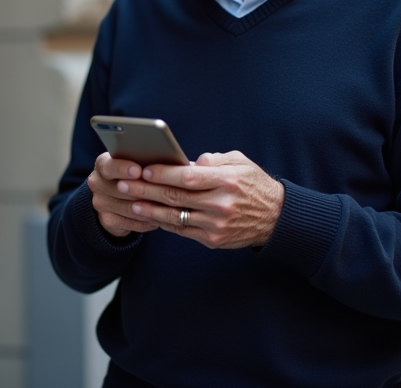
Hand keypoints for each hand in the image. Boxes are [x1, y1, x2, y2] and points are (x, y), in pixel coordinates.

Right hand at [87, 152, 161, 237]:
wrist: (116, 198)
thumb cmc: (133, 174)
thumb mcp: (135, 163)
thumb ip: (143, 161)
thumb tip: (164, 161)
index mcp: (102, 164)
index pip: (109, 166)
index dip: (123, 169)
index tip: (138, 171)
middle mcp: (97, 183)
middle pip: (121, 189)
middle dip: (143, 191)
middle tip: (163, 191)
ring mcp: (100, 203)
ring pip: (129, 208)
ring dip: (150, 209)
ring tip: (168, 207)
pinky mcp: (107, 220)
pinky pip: (131, 223)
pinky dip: (147, 221)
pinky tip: (159, 218)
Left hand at [117, 151, 283, 248]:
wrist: (276, 219)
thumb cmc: (254, 185)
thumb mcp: (239, 163)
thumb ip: (212, 160)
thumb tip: (184, 162)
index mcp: (227, 181)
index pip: (188, 177)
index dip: (163, 174)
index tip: (144, 169)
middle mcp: (221, 204)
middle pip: (175, 197)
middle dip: (146, 190)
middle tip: (124, 184)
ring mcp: (216, 225)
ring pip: (174, 217)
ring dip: (149, 209)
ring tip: (130, 202)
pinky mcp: (213, 240)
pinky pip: (181, 230)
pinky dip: (163, 222)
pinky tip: (149, 215)